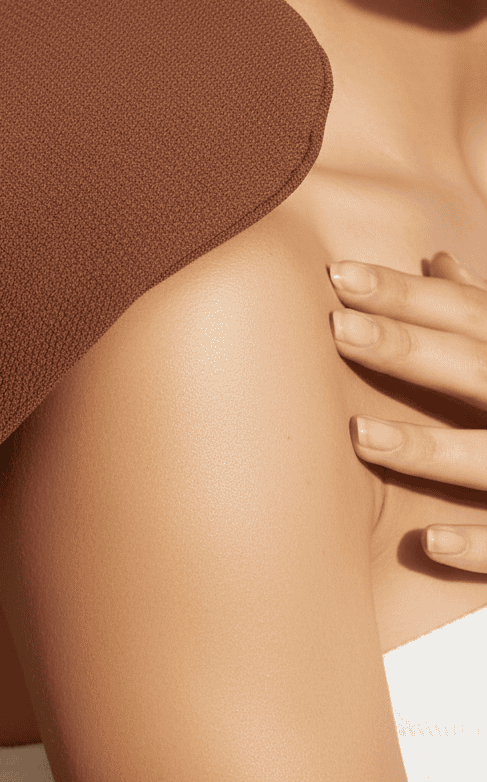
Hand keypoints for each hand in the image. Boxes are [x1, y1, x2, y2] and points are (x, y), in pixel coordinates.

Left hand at [328, 250, 486, 571]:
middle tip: (335, 326)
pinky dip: (478, 545)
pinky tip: (427, 542)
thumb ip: (486, 313)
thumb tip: (437, 261)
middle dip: (407, 348)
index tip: (337, 272)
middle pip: (476, 368)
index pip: (469, 314)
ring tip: (359, 434)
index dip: (407, 294)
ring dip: (427, 449)